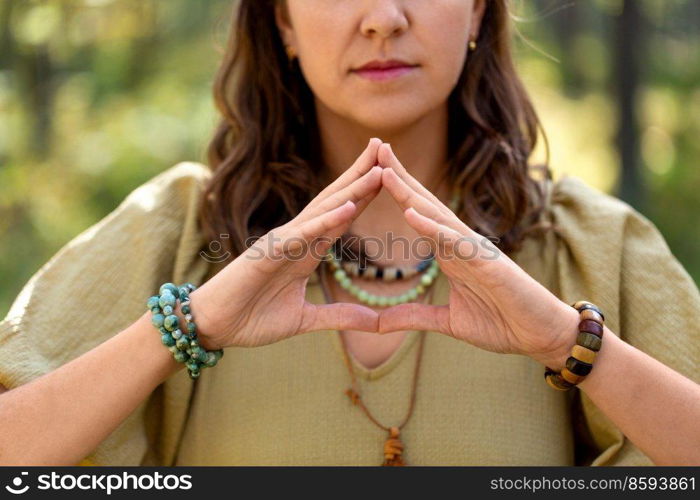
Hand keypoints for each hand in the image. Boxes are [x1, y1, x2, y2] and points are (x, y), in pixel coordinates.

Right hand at [190, 139, 384, 348]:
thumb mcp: (306, 320)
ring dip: (352, 189)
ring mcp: (283, 243)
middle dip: (361, 174)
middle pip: (335, 200)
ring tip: (378, 167)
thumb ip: (341, 317)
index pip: (341, 216)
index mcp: (307, 251)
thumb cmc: (251, 318)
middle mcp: (297, 239)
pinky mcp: (268, 254)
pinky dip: (326, 221)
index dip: (364, 194)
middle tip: (386, 146)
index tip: (390, 173)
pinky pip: (302, 235)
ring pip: (323, 210)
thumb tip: (376, 322)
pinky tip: (349, 206)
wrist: (212, 327)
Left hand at [376, 143, 576, 368]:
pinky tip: (410, 213)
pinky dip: (432, 227)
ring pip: (436, 215)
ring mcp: (474, 250)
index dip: (396, 192)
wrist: (542, 335)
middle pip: (423, 203)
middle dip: (398, 176)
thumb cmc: (502, 322)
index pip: (417, 214)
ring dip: (409, 192)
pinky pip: (455, 242)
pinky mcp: (488, 264)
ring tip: (383, 170)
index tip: (370, 171)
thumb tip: (378, 323)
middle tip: (374, 148)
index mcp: (448, 252)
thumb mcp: (447, 322)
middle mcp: (459, 243)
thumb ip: (413, 316)